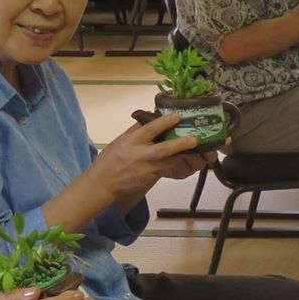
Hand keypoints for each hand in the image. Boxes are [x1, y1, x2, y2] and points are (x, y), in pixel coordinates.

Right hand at [91, 113, 211, 203]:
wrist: (103, 183)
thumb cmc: (110, 159)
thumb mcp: (121, 140)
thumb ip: (136, 129)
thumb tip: (150, 116)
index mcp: (130, 142)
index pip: (148, 130)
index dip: (163, 123)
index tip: (177, 116)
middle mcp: (140, 155)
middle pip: (163, 150)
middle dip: (180, 144)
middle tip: (195, 139)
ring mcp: (147, 169)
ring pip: (169, 161)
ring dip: (182, 154)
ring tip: (194, 146)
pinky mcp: (151, 179)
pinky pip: (166, 168)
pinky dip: (174, 162)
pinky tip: (181, 156)